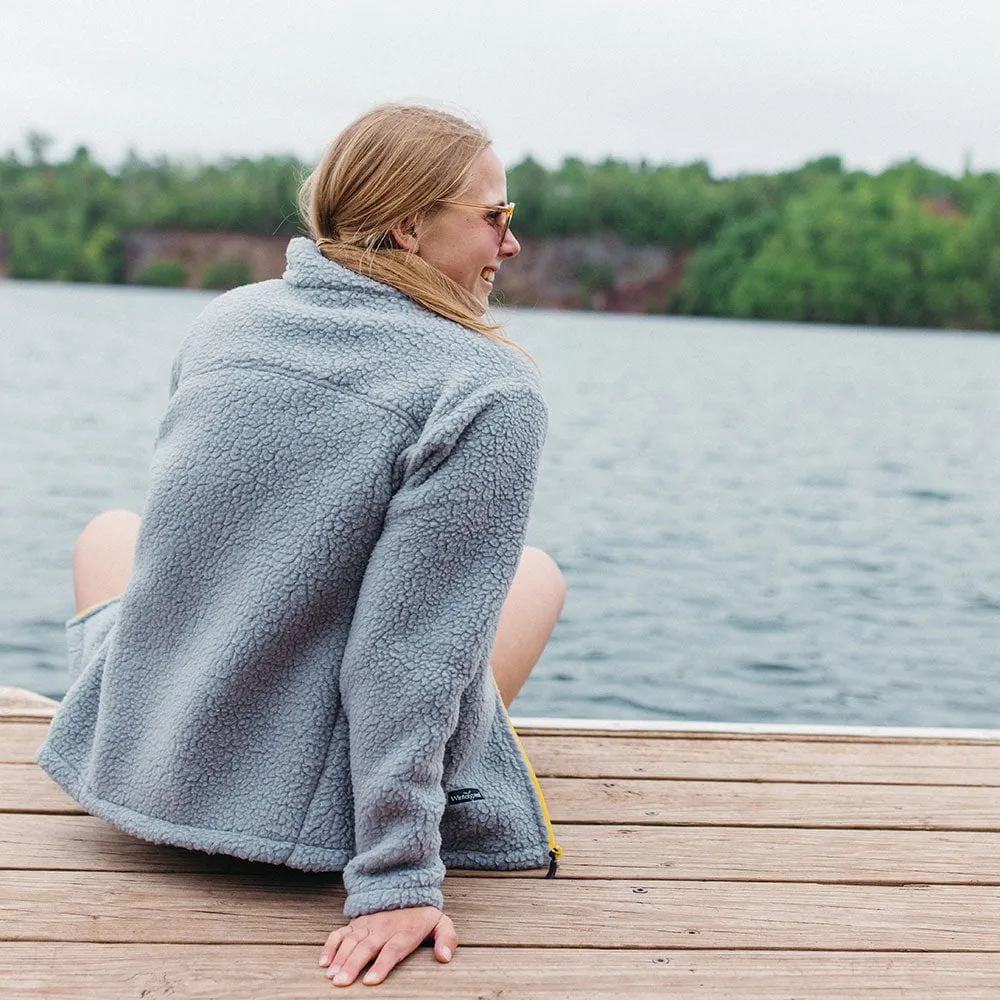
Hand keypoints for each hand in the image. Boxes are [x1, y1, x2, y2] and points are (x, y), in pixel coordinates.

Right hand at [319, 905, 456, 986]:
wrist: (407, 889)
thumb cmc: (424, 916)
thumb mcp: (442, 924)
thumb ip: (447, 939)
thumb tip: (444, 958)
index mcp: (404, 932)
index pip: (392, 950)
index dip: (381, 965)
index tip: (370, 981)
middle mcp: (383, 928)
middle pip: (366, 948)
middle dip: (353, 965)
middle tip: (341, 983)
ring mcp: (368, 925)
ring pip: (351, 941)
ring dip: (340, 958)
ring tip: (331, 976)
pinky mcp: (357, 924)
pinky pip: (340, 933)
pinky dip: (330, 946)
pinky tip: (324, 962)